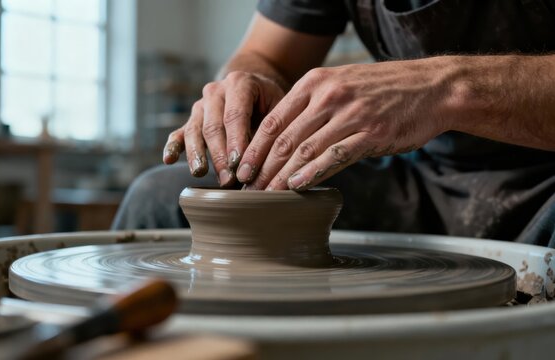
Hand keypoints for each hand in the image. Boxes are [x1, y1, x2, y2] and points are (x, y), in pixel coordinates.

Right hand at [162, 71, 285, 186]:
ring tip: (200, 173)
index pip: (235, 115)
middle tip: (227, 179)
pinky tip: (169, 159)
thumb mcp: (279, 107)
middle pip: (213, 126)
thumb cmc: (270, 102)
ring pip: (194, 131)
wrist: (252, 87)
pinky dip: (173, 146)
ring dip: (197, 154)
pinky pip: (179, 133)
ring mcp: (200, 106)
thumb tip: (268, 163)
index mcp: (239, 83)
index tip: (238, 164)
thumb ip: (272, 129)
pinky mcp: (191, 120)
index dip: (236, 141)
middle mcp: (215, 92)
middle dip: (219, 155)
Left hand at [236, 58, 455, 189]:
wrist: (432, 88)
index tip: (241, 169)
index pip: (274, 121)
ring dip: (281, 176)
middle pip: (284, 139)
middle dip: (262, 168)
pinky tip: (297, 187)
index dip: (254, 148)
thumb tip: (284, 139)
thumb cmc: (383, 90)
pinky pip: (334, 157)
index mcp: (316, 83)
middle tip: (248, 189)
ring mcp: (350, 115)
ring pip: (305, 150)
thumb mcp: (341, 84)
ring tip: (266, 194)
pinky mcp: (371, 134)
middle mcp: (328, 96)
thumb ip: (312, 106)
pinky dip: (313, 174)